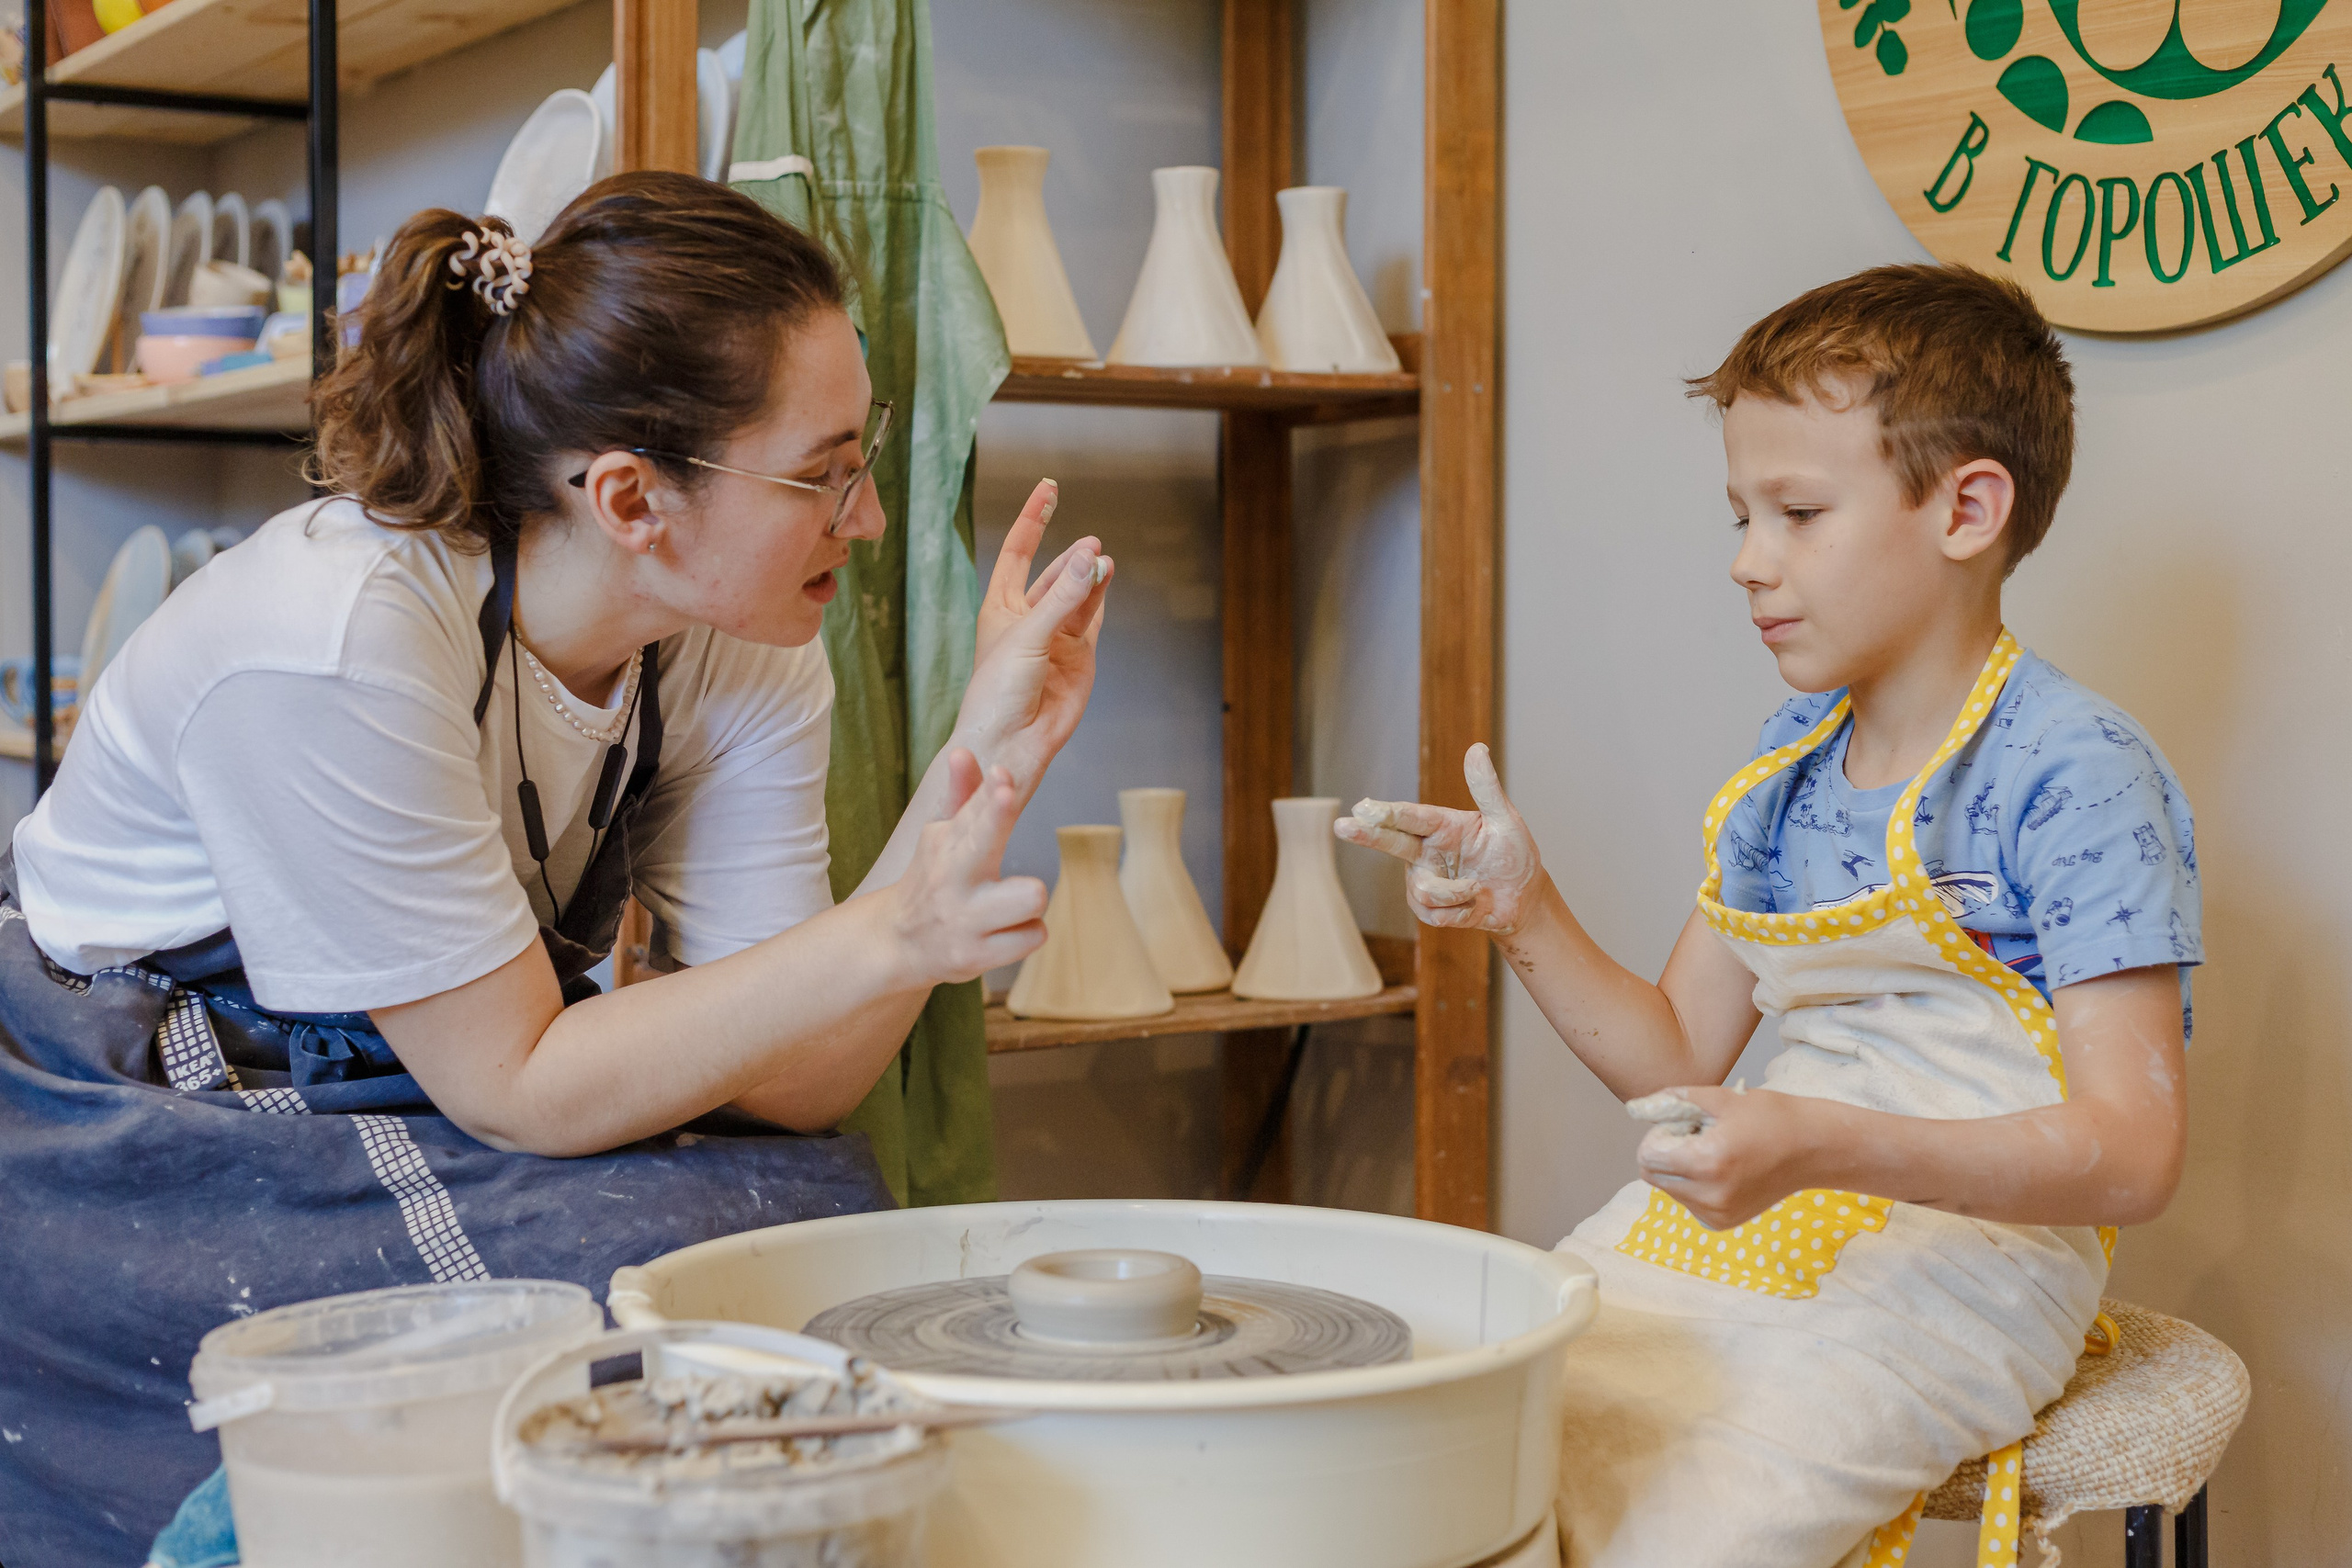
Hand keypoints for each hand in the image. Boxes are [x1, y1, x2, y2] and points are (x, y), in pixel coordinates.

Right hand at [887, 748, 1049, 984]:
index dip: (991, 792)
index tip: (1001, 774)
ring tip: (1008, 905)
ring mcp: (965, 918)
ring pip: (1032, 896)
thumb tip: (963, 751)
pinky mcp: (977, 956)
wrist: (897, 943)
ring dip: (1030, 901)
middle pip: (985, 841)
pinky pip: (1035, 935)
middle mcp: (952, 877)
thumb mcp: (942, 836)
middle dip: (997, 814)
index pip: (972, 809)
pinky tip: (1003, 932)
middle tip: (1004, 794)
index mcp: (946, 841)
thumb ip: (963, 794)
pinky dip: (1026, 933)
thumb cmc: (934, 879)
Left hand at [958, 478, 1111, 798]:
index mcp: (1000, 607)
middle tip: (1092, 544)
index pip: (1018, 551)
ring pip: (1078, 594)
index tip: (1048, 488)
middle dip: (1072, 554)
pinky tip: (1106, 579)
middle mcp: (1028, 619)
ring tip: (1104, 562)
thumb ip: (1063, 597)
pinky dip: (1101, 598)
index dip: (1032, 519)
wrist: (1011, 742)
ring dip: (1090, 576)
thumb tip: (1092, 558)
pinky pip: (1093, 618)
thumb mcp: (1028, 636)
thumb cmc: (998, 692)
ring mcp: (1056, 637)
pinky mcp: (1080, 657)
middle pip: (1053, 571)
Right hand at [1334, 743, 1544, 933]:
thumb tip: (1477, 748)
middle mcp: (1426, 851)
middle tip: (1342, 826)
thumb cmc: (1514, 855)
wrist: (1524, 898)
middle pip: (1391, 842)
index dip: (1387, 813)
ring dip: (1456, 893)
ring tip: (1479, 888)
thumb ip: (1487, 788)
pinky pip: (1434, 914)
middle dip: (1366, 835)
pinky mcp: (1430, 909)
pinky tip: (1474, 906)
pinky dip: (1460, 912)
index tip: (1363, 807)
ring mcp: (1425, 879)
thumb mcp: (1506, 820)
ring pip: (1423, 889)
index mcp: (1442, 826)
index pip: (1410, 817)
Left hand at [1634, 1085, 1823, 1228]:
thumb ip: (1674, 1101)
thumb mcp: (1721, 1098)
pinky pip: (1688, 1202)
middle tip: (1696, 1136)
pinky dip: (1693, 1185)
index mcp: (1706, 1162)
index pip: (1647, 1157)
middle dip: (1664, 1153)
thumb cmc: (1771, 1117)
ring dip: (1678, 1169)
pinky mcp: (1723, 1223)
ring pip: (1668, 1190)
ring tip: (1714, 1151)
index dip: (1658, 1135)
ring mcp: (1716, 1214)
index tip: (1683, 1125)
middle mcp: (1709, 1195)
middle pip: (1652, 1176)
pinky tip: (1722, 1169)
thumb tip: (1637, 1106)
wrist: (1813, 1150)